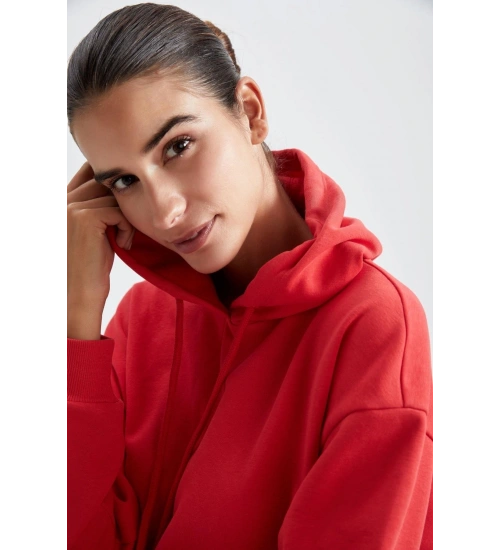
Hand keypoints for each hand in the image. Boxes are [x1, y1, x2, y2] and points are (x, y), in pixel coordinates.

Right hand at [65, 162, 134, 338]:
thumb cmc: (94, 260)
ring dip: (128, 219)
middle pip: (108, 184)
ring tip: (122, 239)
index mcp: (67, 198)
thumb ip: (103, 201)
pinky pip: (120, 212)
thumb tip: (125, 180)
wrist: (84, 289)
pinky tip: (121, 244)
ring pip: (116, 198)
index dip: (112, 181)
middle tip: (125, 229)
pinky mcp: (86, 217)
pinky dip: (128, 229)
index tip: (124, 202)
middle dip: (124, 204)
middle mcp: (67, 199)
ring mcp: (74, 207)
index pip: (91, 170)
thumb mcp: (99, 226)